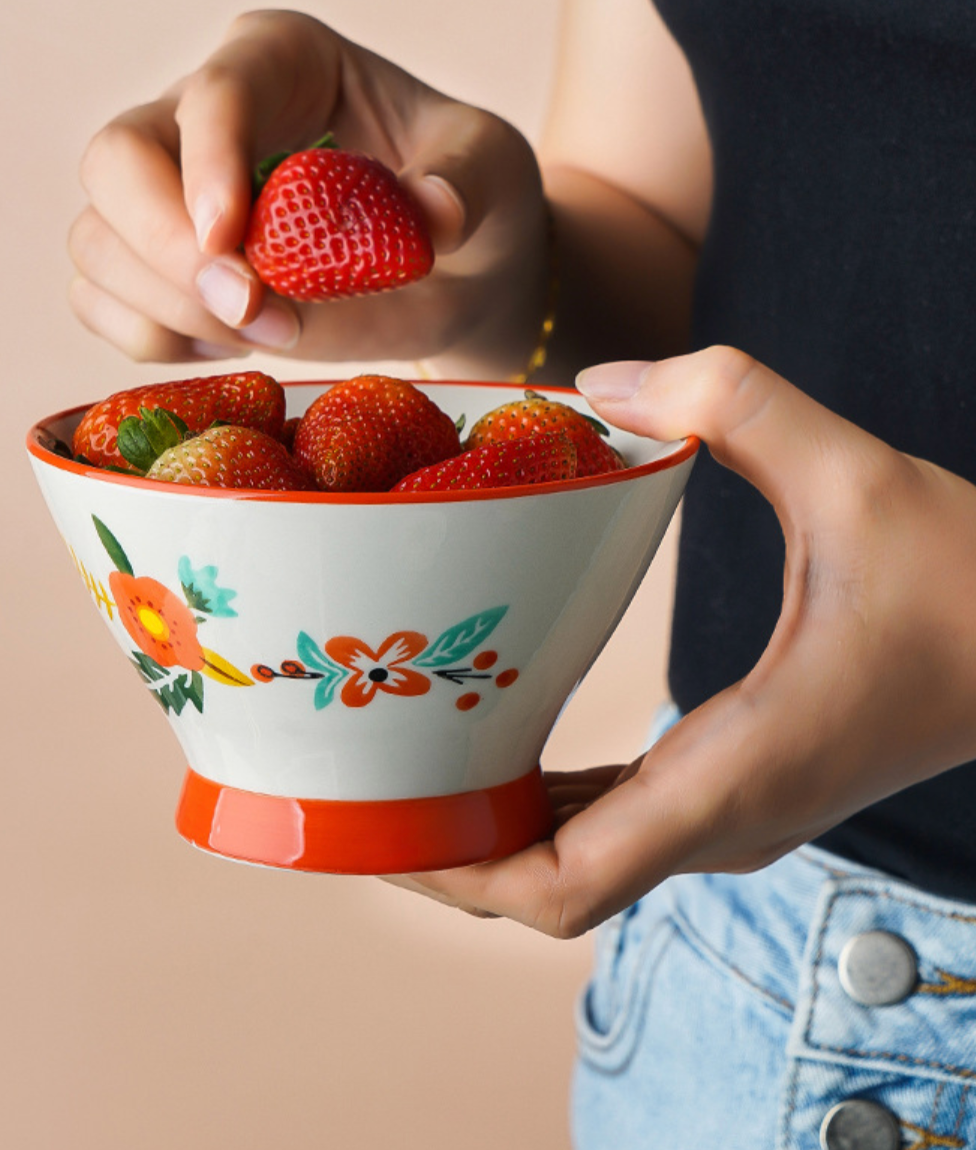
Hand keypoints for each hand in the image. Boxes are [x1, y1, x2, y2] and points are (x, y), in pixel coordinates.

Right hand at [67, 10, 546, 374]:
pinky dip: (150, 340)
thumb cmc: (463, 200)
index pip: (215, 94)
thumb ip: (463, 182)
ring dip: (165, 308)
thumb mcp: (490, 172)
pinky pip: (100, 303)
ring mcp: (167, 195)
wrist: (451, 269)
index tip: (236, 247)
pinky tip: (227, 347)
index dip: (209, 166)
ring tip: (269, 335)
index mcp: (282, 61)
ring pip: (97, 241)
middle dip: (170, 251)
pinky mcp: (155, 268)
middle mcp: (202, 118)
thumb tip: (430, 216)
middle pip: (115, 162)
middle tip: (255, 315)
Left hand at [394, 346, 975, 935]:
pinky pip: (609, 822)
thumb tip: (607, 379)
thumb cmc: (972, 577)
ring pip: (576, 863)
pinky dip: (537, 806)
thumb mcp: (856, 473)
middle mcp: (719, 821)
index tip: (372, 833)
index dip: (454, 873)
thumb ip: (738, 403)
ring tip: (395, 773)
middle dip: (444, 854)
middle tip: (352, 790)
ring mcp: (726, 815)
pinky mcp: (732, 786)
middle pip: (547, 887)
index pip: (564, 883)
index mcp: (732, 776)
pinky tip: (487, 751)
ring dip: (484, 835)